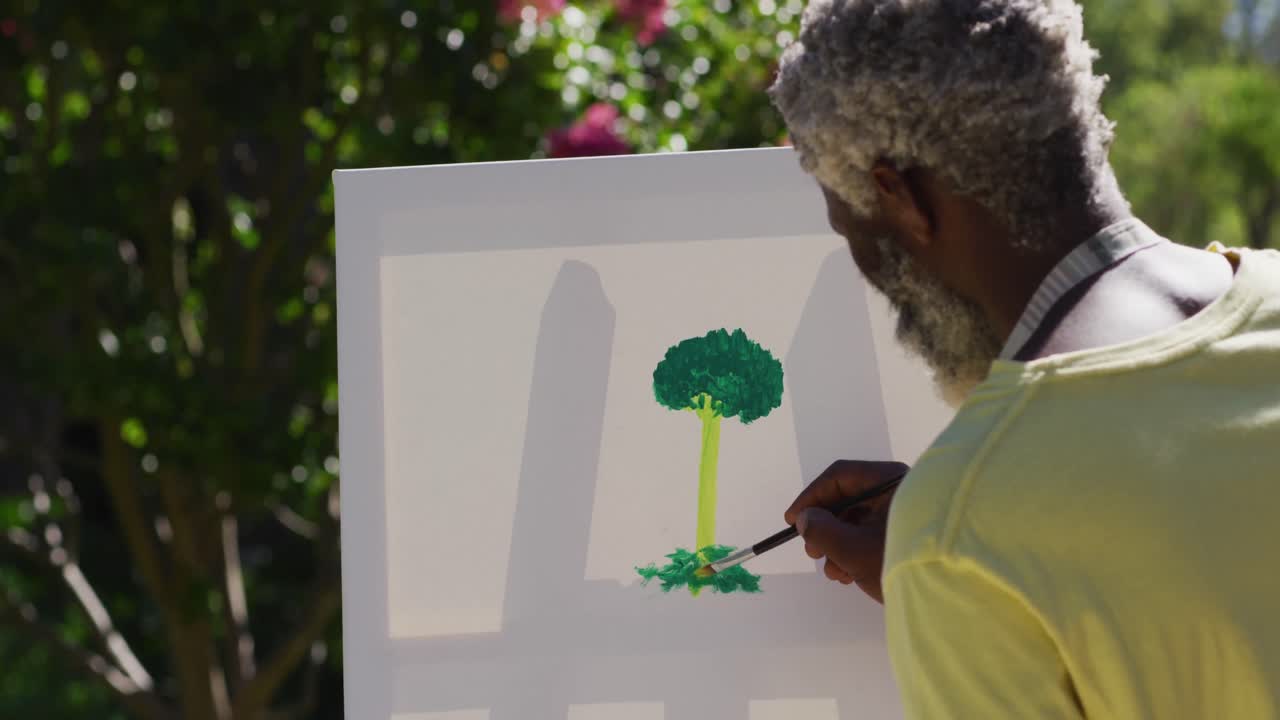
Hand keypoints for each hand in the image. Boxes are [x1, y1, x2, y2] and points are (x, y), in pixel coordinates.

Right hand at [785, 460, 908, 603]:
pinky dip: (854, 552)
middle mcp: (898, 491)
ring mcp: (905, 514)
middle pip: (848, 500)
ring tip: (834, 572)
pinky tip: (848, 575)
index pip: (839, 477)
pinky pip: (872, 535)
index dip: (810, 497)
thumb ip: (820, 530)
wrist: (951, 596)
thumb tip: (806, 519)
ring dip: (837, 546)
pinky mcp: (908, 536)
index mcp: (890, 481)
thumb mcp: (852, 549)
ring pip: (858, 521)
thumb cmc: (900, 563)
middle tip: (813, 551)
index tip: (793, 521)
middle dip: (825, 528)